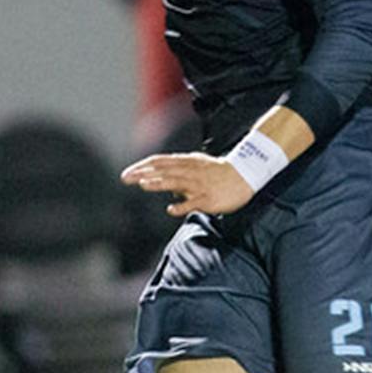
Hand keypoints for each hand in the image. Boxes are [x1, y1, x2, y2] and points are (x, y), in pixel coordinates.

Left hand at [122, 152, 254, 216]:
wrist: (246, 175)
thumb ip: (180, 175)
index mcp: (187, 162)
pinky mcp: (209, 198)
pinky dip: (182, 205)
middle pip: (164, 170)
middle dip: (143, 173)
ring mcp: (200, 184)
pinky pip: (194, 202)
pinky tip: (171, 210)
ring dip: (159, 183)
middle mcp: (191, 171)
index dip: (143, 166)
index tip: (128, 172)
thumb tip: (166, 188)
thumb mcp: (198, 167)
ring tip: (143, 185)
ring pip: (176, 182)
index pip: (160, 162)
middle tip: (125, 178)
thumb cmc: (220, 172)